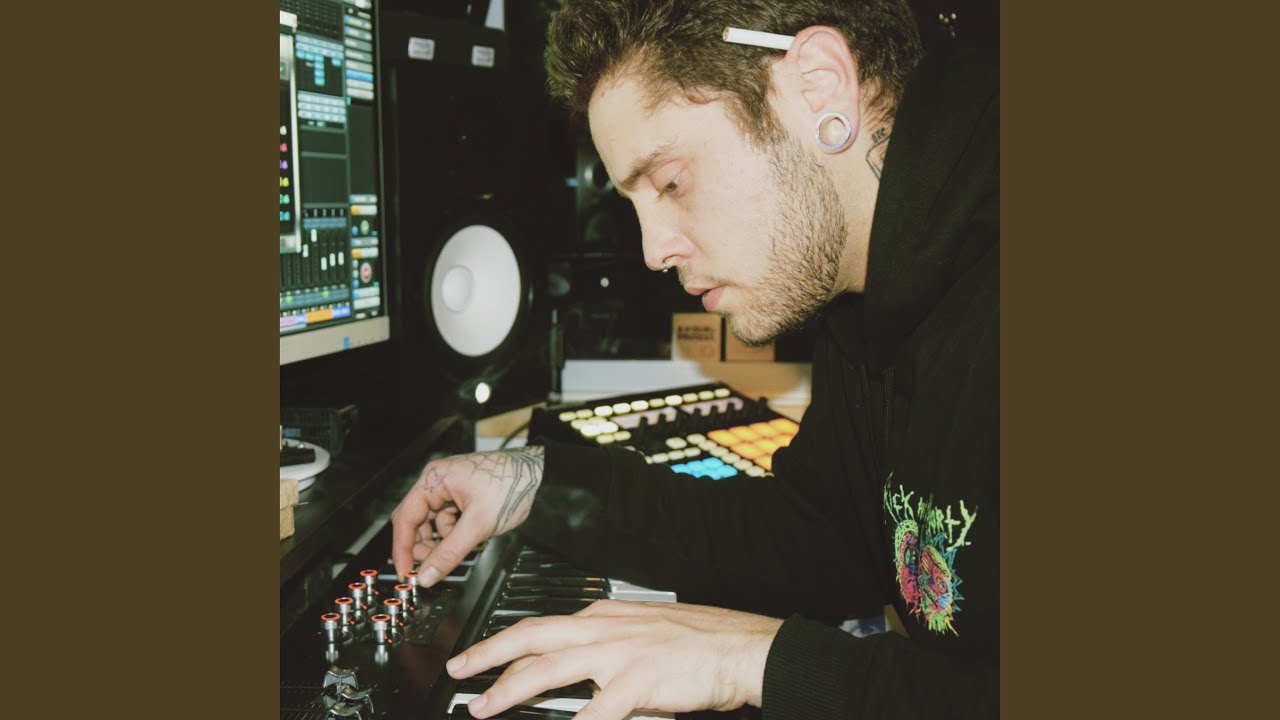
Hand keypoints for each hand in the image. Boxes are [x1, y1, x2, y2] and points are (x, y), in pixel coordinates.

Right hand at [391, 447, 544, 585]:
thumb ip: (450, 552)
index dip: (402, 550)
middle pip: (416, 522)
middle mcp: (438, 482)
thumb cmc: (513, 483)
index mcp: (435, 480)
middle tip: (429, 570)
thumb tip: (428, 575)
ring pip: (433, 524)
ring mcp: (450, 489)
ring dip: (440, 543)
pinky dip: (453, 536)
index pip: (405, 519)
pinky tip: (467, 542)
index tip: (405, 573)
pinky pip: (448, 521)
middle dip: (421, 548)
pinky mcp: (462, 497)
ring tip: (454, 555)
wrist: (540, 473)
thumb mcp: (479, 525)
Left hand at [446, 600, 783, 719]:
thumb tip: (579, 672)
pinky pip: (597, 707)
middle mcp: (605, 628)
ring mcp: (621, 652)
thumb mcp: (643, 634)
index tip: (478, 656)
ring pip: (549, 668)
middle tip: (458, 670)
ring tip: (484, 706)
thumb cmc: (699, 643)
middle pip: (532, 637)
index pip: (542, 626)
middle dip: (488, 655)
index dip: (504, 641)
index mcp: (604, 617)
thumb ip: (607, 649)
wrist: (742, 646)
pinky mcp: (640, 679)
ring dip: (510, 688)